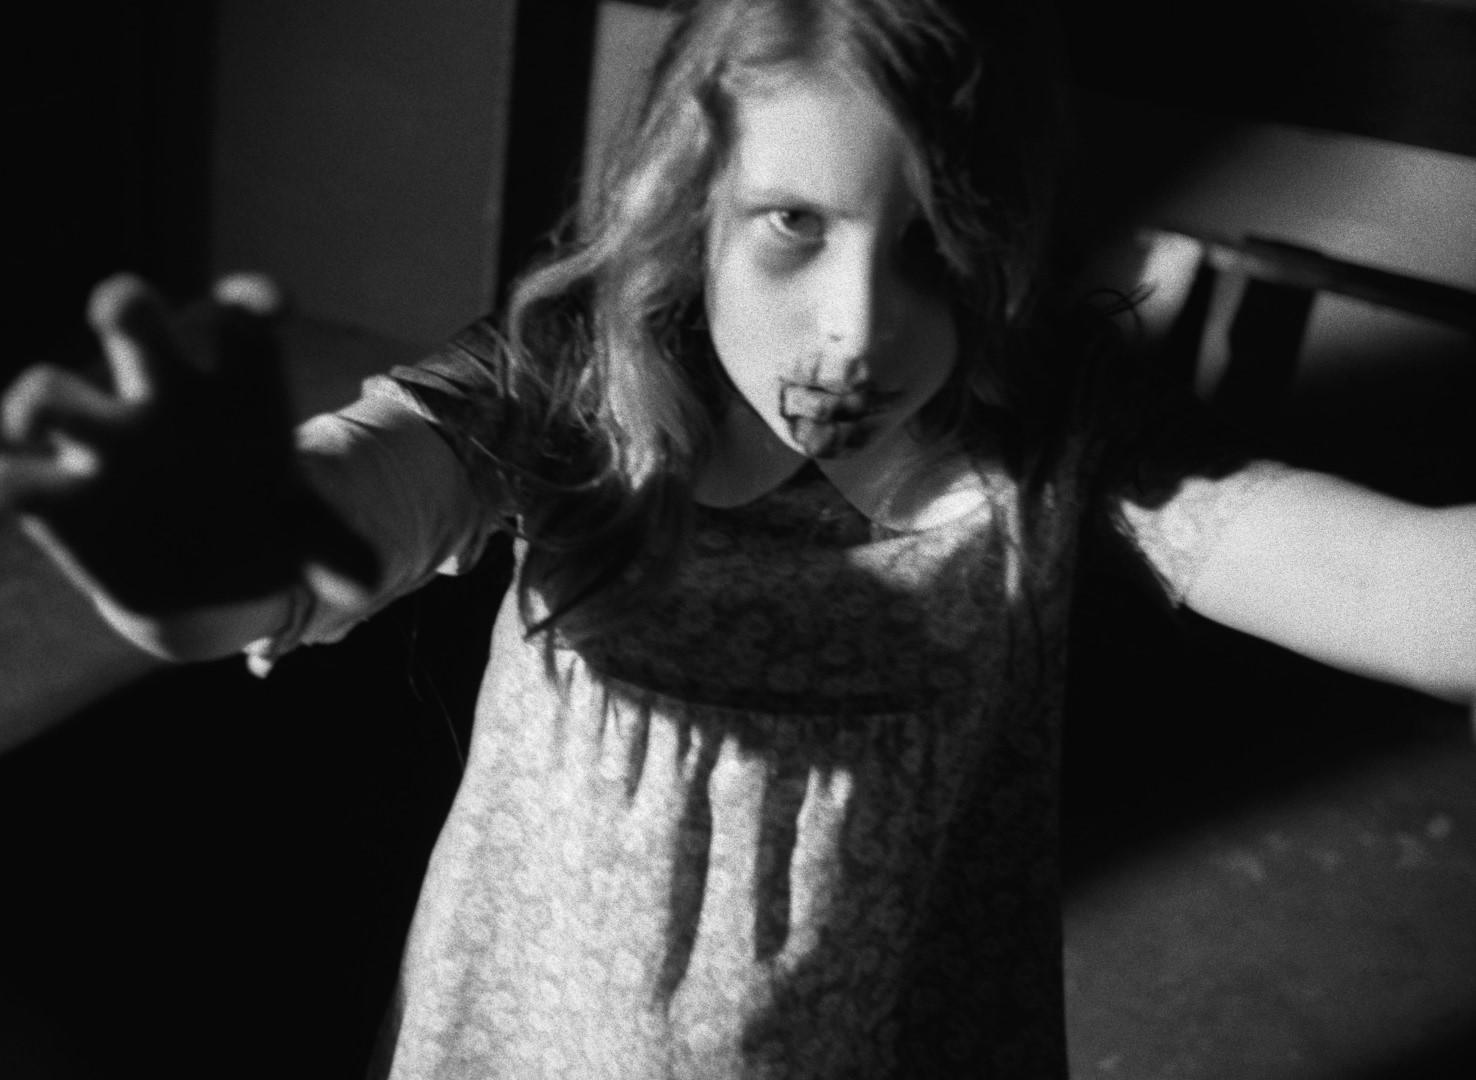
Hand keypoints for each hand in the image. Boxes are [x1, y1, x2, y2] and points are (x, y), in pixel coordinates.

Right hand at [0, 273, 378, 616]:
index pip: (241, 324)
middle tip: (123, 308)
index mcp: (231, 394)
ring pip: (48, 390)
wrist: (203, 571)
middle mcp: (156, 399)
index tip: (272, 304)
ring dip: (41, 398)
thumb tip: (376, 577)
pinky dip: (10, 481)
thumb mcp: (308, 538)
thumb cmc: (262, 527)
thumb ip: (337, 550)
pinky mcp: (56, 498)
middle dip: (124, 304)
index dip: (251, 301)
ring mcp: (99, 441)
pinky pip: (13, 479)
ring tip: (42, 422)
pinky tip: (20, 486)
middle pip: (129, 318)